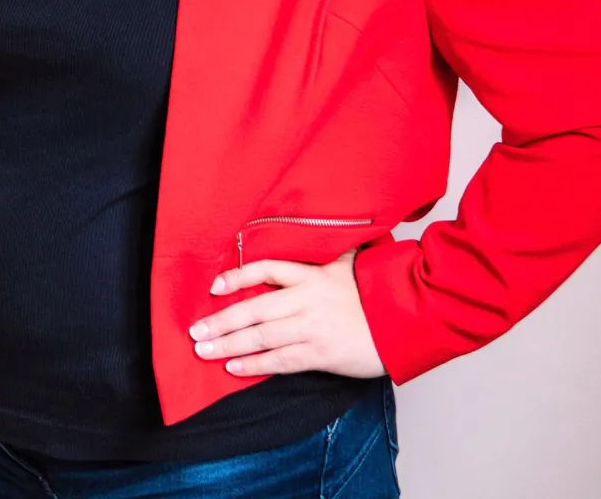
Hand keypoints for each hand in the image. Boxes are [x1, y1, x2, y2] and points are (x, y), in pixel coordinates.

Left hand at [188, 248, 385, 378]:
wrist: (406, 319)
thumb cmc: (377, 291)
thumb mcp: (352, 262)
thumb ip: (330, 252)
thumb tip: (320, 232)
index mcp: (312, 274)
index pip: (266, 270)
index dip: (238, 277)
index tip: (215, 286)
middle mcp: (307, 299)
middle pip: (254, 308)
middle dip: (221, 320)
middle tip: (195, 330)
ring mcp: (312, 328)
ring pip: (261, 336)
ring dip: (229, 344)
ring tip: (204, 349)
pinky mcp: (320, 354)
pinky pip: (280, 361)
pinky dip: (255, 365)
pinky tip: (234, 368)